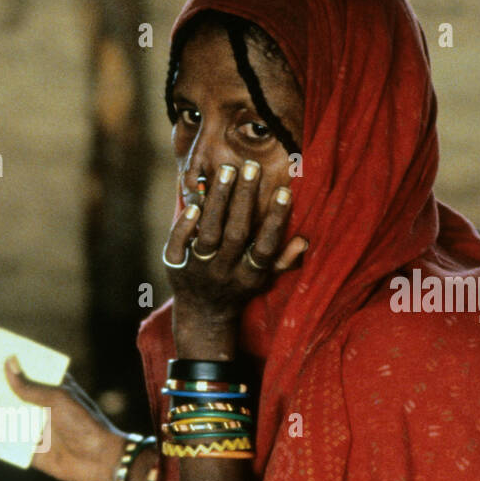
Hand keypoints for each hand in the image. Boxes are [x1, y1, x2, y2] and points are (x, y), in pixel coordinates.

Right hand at [5, 356, 128, 480]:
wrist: (100, 462)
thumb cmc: (84, 424)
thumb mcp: (57, 399)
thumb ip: (31, 386)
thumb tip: (8, 362)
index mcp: (52, 389)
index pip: (28, 371)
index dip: (9, 365)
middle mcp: (42, 407)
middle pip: (12, 395)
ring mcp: (35, 429)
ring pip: (7, 418)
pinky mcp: (31, 451)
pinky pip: (7, 444)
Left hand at [164, 161, 307, 330]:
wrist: (202, 314)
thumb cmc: (239, 288)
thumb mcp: (264, 280)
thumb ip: (283, 260)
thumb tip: (304, 240)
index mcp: (249, 276)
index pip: (265, 247)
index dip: (276, 221)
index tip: (284, 191)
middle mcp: (224, 272)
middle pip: (235, 234)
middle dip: (244, 200)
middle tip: (251, 166)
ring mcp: (198, 269)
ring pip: (209, 233)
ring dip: (218, 201)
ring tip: (227, 170)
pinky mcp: (174, 265)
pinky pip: (178, 244)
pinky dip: (185, 224)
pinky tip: (194, 201)